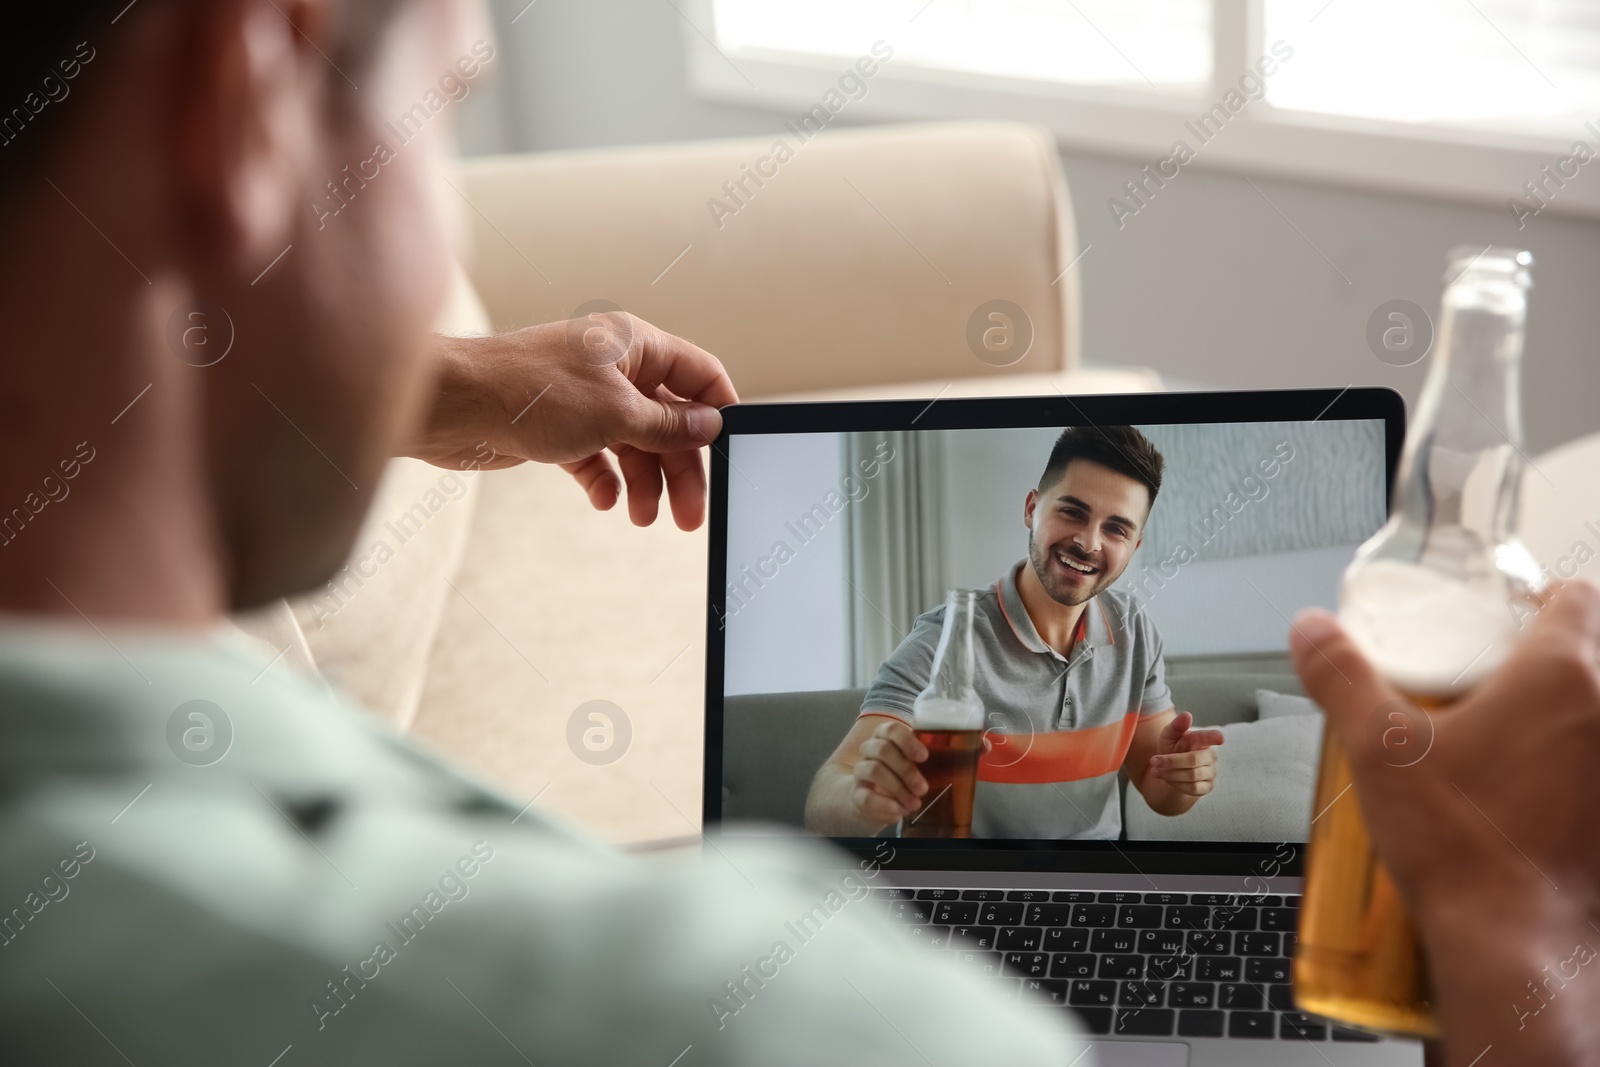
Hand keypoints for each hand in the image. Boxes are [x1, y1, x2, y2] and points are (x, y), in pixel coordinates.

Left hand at [409, 312, 737, 529]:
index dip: (718, 412)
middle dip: (680, 468)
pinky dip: (605, 479)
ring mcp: (585, 397)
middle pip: (668, 419)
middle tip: (690, 515)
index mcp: (635, 346)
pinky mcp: (557, 426)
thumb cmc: (528, 392)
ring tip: (642, 516)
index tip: (731, 452)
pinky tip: (605, 500)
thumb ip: (667, 424)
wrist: (453, 406)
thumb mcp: (615, 413)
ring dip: (644, 482)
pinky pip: (596, 456)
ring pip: (633, 443)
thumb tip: (708, 425)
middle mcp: (614, 368)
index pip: (698, 374)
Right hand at [851, 719, 929, 824]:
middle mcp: (870, 749)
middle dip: (906, 770)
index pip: (891, 730)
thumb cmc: (899, 775)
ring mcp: (861, 771)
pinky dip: (885, 805)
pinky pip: (866, 796)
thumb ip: (925, 762)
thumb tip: (952, 768)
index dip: (907, 742)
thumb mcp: (912, 764)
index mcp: (885, 736)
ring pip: (874, 770)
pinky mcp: (856, 793)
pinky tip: (899, 811)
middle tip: (923, 788)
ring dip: (898, 789)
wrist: (872, 798)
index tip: (924, 756)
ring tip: (914, 803)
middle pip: (883, 750)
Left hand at [1148, 711, 1223, 796]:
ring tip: (1155, 770)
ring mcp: (1211, 772)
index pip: (1211, 737)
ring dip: (1170, 774)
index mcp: (1202, 740)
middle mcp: (1210, 756)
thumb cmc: (1173, 748)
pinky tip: (1166, 778)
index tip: (1220, 738)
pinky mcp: (1207, 787)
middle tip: (1153, 760)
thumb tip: (1186, 715)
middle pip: (1193, 760)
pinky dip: (1176, 784)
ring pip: (1192, 776)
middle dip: (1171, 761)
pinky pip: (1193, 789)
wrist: (1171, 769)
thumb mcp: (1169, 736)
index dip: (1216, 737)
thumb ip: (1176, 726)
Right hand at [1290, 582, 1599, 926]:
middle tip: (1493, 678)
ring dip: (1567, 717)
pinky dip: (1574, 770)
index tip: (1503, 617)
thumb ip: (1341, 675)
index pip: (1579, 595)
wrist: (1516, 941)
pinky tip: (1530, 795)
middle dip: (1550, 657)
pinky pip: (1594, 769)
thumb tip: (1309, 628)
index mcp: (1562, 676)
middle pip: (1595, 653)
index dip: (1539, 597)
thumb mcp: (1377, 747)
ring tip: (1509, 739)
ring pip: (1595, 715)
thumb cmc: (1460, 844)